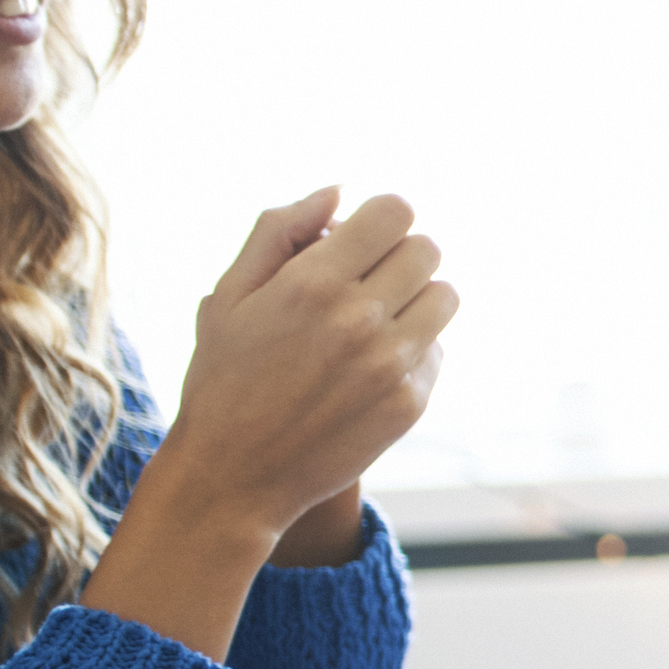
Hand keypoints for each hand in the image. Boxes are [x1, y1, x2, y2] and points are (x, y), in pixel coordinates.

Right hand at [161, 188, 456, 545]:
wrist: (234, 476)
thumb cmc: (223, 378)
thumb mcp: (229, 296)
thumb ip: (279, 231)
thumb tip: (338, 191)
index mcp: (313, 284)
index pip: (395, 212)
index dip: (381, 218)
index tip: (362, 237)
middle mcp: (360, 320)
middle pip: (427, 249)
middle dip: (397, 254)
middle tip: (365, 277)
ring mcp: (392, 365)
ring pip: (445, 296)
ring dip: (416, 297)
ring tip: (375, 316)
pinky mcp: (411, 403)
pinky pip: (437, 349)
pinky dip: (413, 347)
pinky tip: (371, 364)